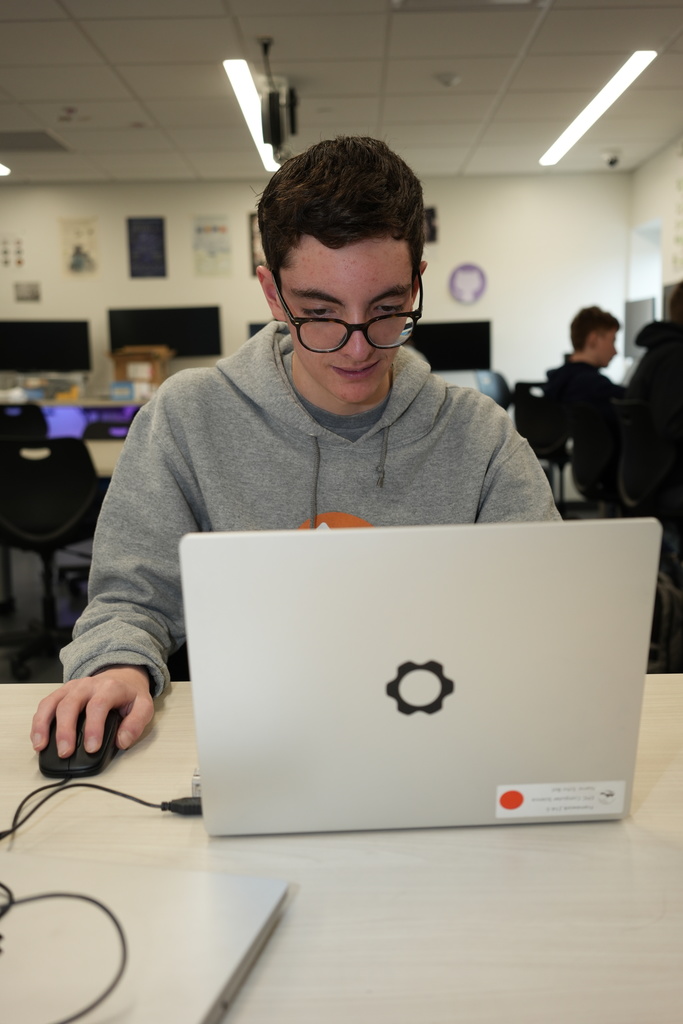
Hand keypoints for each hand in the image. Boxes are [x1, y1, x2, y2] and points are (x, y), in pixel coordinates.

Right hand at [30, 667, 153, 757]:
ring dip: (44, 725)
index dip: (94, 727)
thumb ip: (136, 724)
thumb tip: (122, 741)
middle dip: (65, 730)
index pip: (99, 705)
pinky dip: (38, 722)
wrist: (121, 676)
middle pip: (70, 704)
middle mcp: (87, 685)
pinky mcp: (61, 693)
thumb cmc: (130, 696)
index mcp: (110, 687)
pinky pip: (45, 705)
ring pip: (52, 703)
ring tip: (41, 746)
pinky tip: (37, 739)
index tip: (91, 748)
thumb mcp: (143, 707)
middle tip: (65, 752)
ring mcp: (71, 688)